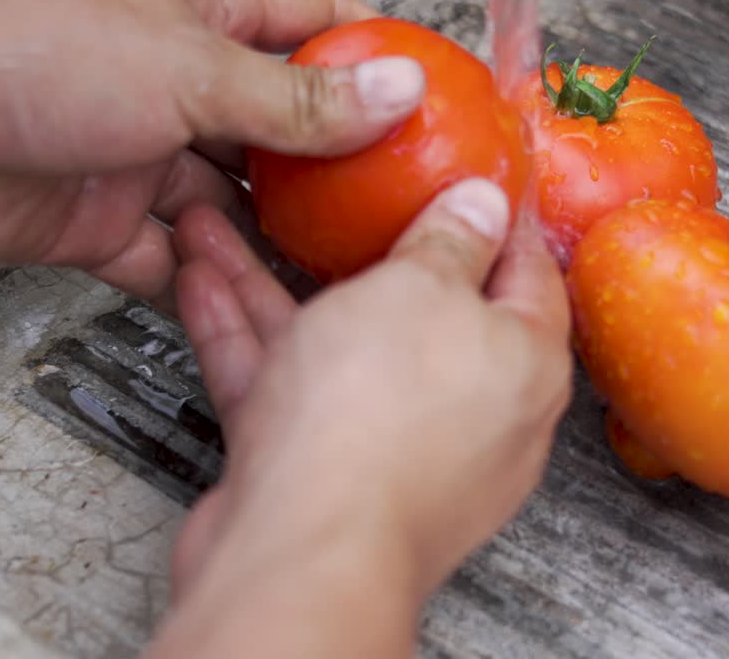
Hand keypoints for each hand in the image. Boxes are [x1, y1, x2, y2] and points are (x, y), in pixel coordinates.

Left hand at [0, 0, 424, 309]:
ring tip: (347, 270)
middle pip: (285, 129)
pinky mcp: (104, 218)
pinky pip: (175, 259)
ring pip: (236, 202)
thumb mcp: (188, 68)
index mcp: (208, 14)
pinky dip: (208, 280)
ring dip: (279, 236)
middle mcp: (181, 82)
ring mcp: (144, 152)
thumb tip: (396, 91)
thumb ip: (295, 100)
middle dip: (340, 168)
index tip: (435, 100)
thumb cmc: (19, 43)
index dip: (378, 58)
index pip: (317, 25)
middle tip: (402, 207)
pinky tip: (253, 301)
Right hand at [145, 181, 572, 657]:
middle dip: (361, 247)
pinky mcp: (322, 471)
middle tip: (343, 196)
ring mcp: (391, 443)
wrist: (300, 551)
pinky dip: (245, 335)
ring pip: (335, 345)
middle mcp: (468, 411)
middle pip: (420, 310)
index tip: (476, 176)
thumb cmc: (377, 421)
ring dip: (274, 284)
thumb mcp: (422, 290)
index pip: (528, 273)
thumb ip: (451, 243)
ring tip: (224, 225)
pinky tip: (200, 279)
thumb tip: (484, 204)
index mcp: (523, 366)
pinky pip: (288, 386)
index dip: (500, 217)